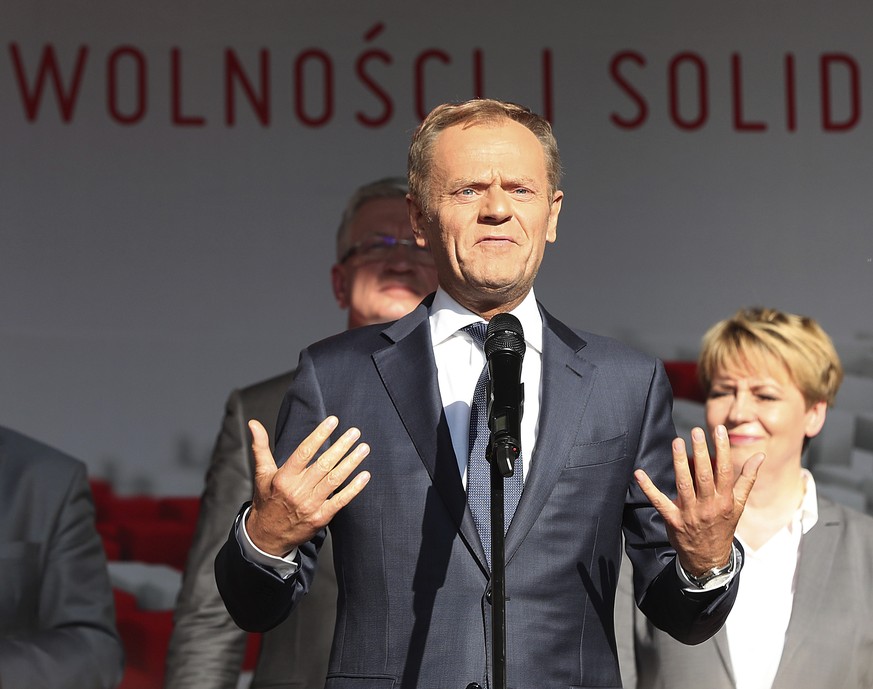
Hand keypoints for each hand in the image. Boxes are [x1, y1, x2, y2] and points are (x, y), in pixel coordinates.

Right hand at [246, 416, 370, 555]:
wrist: (267, 536)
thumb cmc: (266, 501)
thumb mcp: (261, 474)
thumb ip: (260, 447)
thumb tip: (253, 423)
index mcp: (284, 477)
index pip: (304, 452)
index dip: (319, 435)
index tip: (333, 421)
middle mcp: (298, 490)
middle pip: (323, 464)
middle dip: (341, 446)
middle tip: (355, 432)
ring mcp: (310, 505)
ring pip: (334, 480)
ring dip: (351, 463)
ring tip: (364, 448)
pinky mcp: (320, 517)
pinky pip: (340, 500)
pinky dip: (354, 488)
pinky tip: (365, 476)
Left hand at [635, 424, 762, 575]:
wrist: (709, 558)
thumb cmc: (724, 526)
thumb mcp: (739, 505)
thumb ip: (747, 479)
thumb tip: (760, 455)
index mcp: (726, 500)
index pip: (725, 470)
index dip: (723, 449)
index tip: (718, 430)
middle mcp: (709, 505)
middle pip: (704, 475)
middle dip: (701, 452)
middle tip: (696, 432)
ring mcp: (690, 513)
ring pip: (684, 484)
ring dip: (680, 463)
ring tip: (677, 442)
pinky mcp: (673, 520)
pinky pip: (659, 501)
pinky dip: (648, 487)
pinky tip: (639, 473)